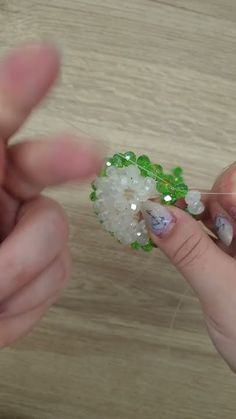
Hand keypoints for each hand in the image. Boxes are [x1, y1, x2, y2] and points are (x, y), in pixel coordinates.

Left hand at [0, 44, 101, 346]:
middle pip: (44, 165)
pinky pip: (57, 276)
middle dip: (62, 161)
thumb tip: (29, 75)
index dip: (22, 89)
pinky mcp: (43, 271)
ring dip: (19, 269)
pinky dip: (25, 300)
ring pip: (56, 234)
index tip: (47, 58)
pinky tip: (1, 305)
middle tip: (88, 156)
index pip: (3, 120)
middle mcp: (3, 193)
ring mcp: (25, 232)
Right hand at [142, 164, 235, 371]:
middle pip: (219, 199)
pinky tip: (171, 243)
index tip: (167, 205)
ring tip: (157, 232)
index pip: (233, 186)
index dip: (203, 191)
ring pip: (211, 218)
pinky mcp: (234, 258)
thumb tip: (154, 212)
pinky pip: (208, 237)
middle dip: (186, 205)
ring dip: (183, 221)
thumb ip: (189, 250)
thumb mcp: (221, 288)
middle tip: (153, 219)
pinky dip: (188, 238)